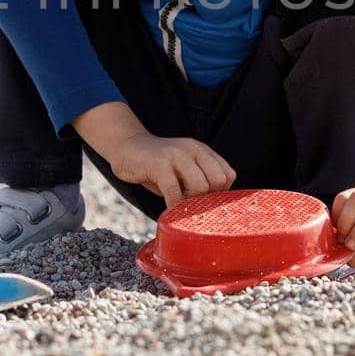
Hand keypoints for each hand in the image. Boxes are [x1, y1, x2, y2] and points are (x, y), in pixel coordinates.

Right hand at [109, 132, 235, 207]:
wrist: (126, 148)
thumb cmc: (156, 166)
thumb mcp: (183, 167)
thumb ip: (200, 179)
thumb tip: (216, 208)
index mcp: (202, 150)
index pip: (228, 174)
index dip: (218, 193)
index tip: (202, 199)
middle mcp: (193, 149)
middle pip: (218, 180)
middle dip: (206, 197)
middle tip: (189, 201)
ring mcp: (177, 155)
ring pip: (200, 186)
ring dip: (190, 201)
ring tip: (177, 201)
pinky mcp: (160, 164)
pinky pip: (175, 192)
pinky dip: (172, 205)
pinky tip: (167, 207)